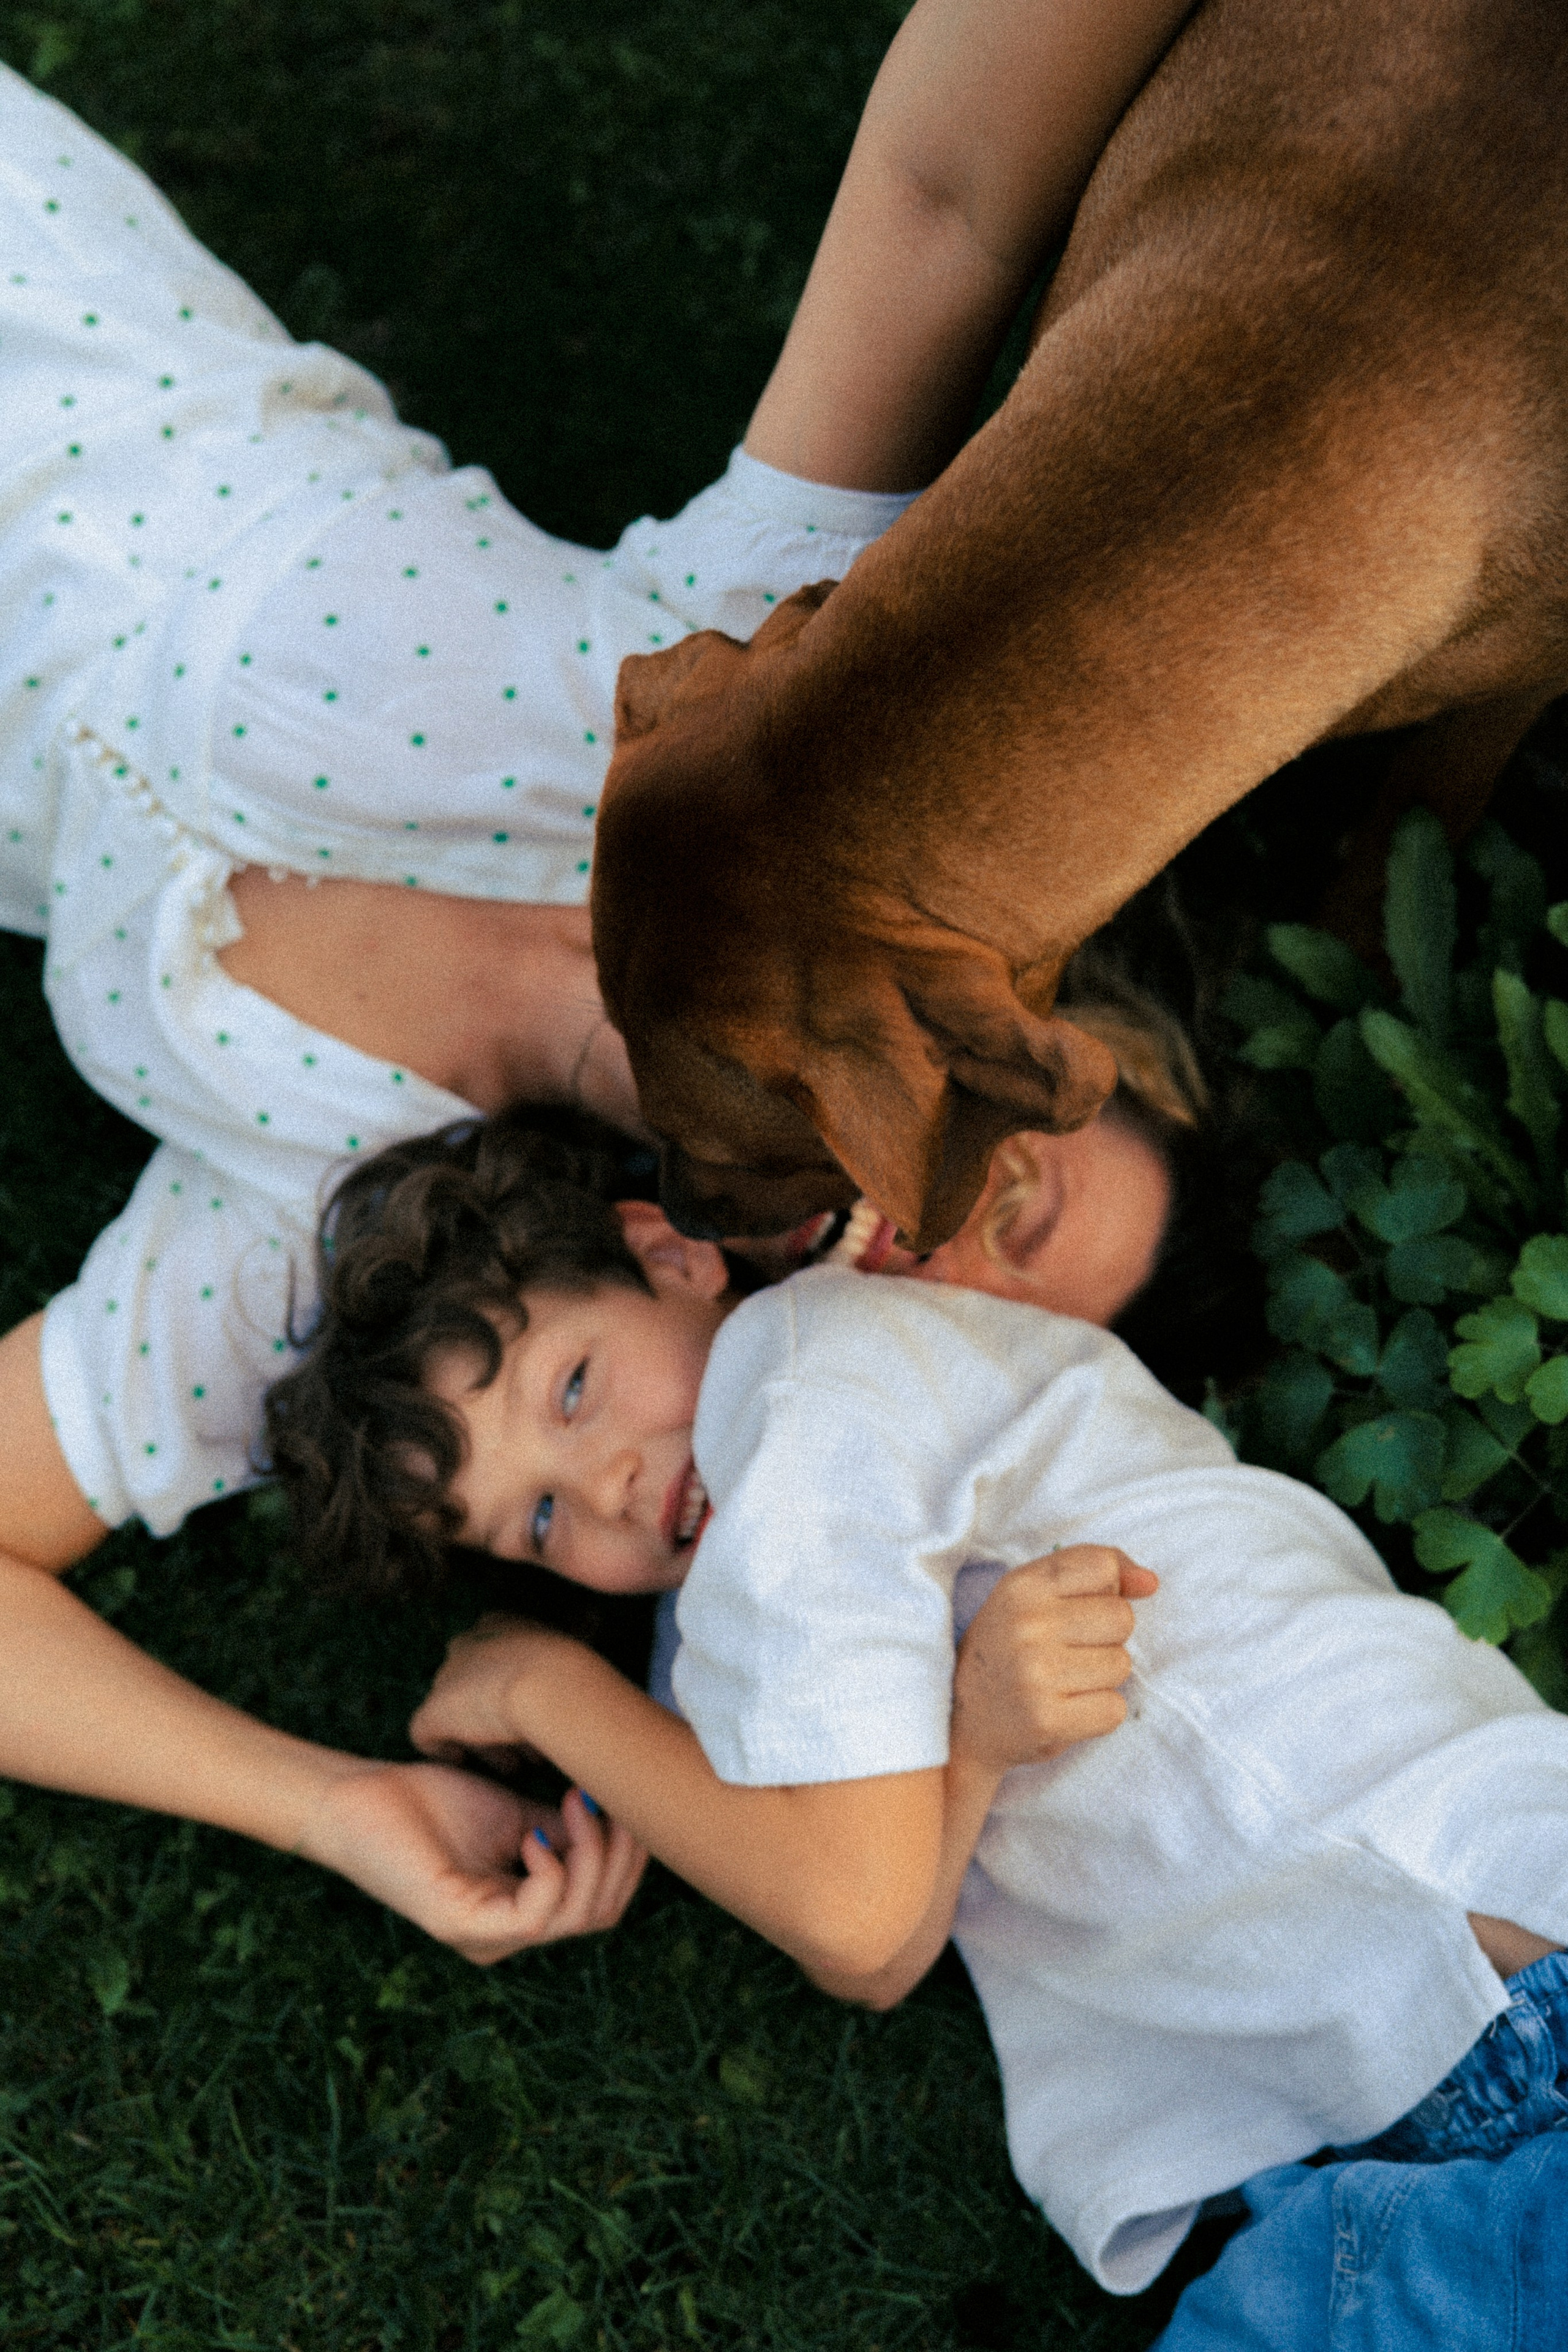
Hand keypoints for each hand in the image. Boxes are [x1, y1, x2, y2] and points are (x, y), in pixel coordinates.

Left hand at [299, 1759, 645, 1963]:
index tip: (627, 1801)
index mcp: (518, 1913)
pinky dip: (551, 1870)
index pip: (601, 1905)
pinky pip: (535, 1916)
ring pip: (577, 1916)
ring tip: (576, 1803)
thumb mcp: (517, 1814)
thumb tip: (619, 1820)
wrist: (363, 1796)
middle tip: (604, 1799)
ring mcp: (484, 1938)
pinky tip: (534, 1834)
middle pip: (599, 1914)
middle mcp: (505, 1937)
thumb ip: (563, 1830)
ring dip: (591, 1854)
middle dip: (619, 1855)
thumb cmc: (431, 1802)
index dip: (627, 1857)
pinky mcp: (463, 1927)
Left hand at [407, 1613, 575, 1762]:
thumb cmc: (569, 1670)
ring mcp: (446, 1677)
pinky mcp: (433, 1711)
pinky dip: (442, 1748)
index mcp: (496, 1625)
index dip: (508, 1686)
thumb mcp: (571, 1650)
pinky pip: (425, 1733)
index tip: (530, 1710)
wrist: (548, 1685)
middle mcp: (466, 1644)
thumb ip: (561, 1656)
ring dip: (481, 1738)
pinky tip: (462, 1760)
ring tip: (511, 1764)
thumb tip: (582, 1662)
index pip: (491, 1654)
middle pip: (471, 1683)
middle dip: (494, 1715)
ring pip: (456, 1711)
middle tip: (524, 1744)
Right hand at [952, 1546, 1156, 1771]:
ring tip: (1064, 1681)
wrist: (961, 1719)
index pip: (1103, 1566)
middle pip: (1122, 1618)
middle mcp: (1027, 1624)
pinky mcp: (1048, 1719)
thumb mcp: (1032, 1597)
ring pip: (1122, 1665)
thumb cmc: (1007, 1650)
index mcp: (1022, 1585)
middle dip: (1107, 1638)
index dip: (1106, 1590)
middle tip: (1069, 1653)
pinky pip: (1114, 1709)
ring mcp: (1036, 1673)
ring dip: (1102, 1678)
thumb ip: (1090, 1575)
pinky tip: (1067, 1709)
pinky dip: (1099, 1713)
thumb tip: (1150, 1582)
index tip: (1082, 1609)